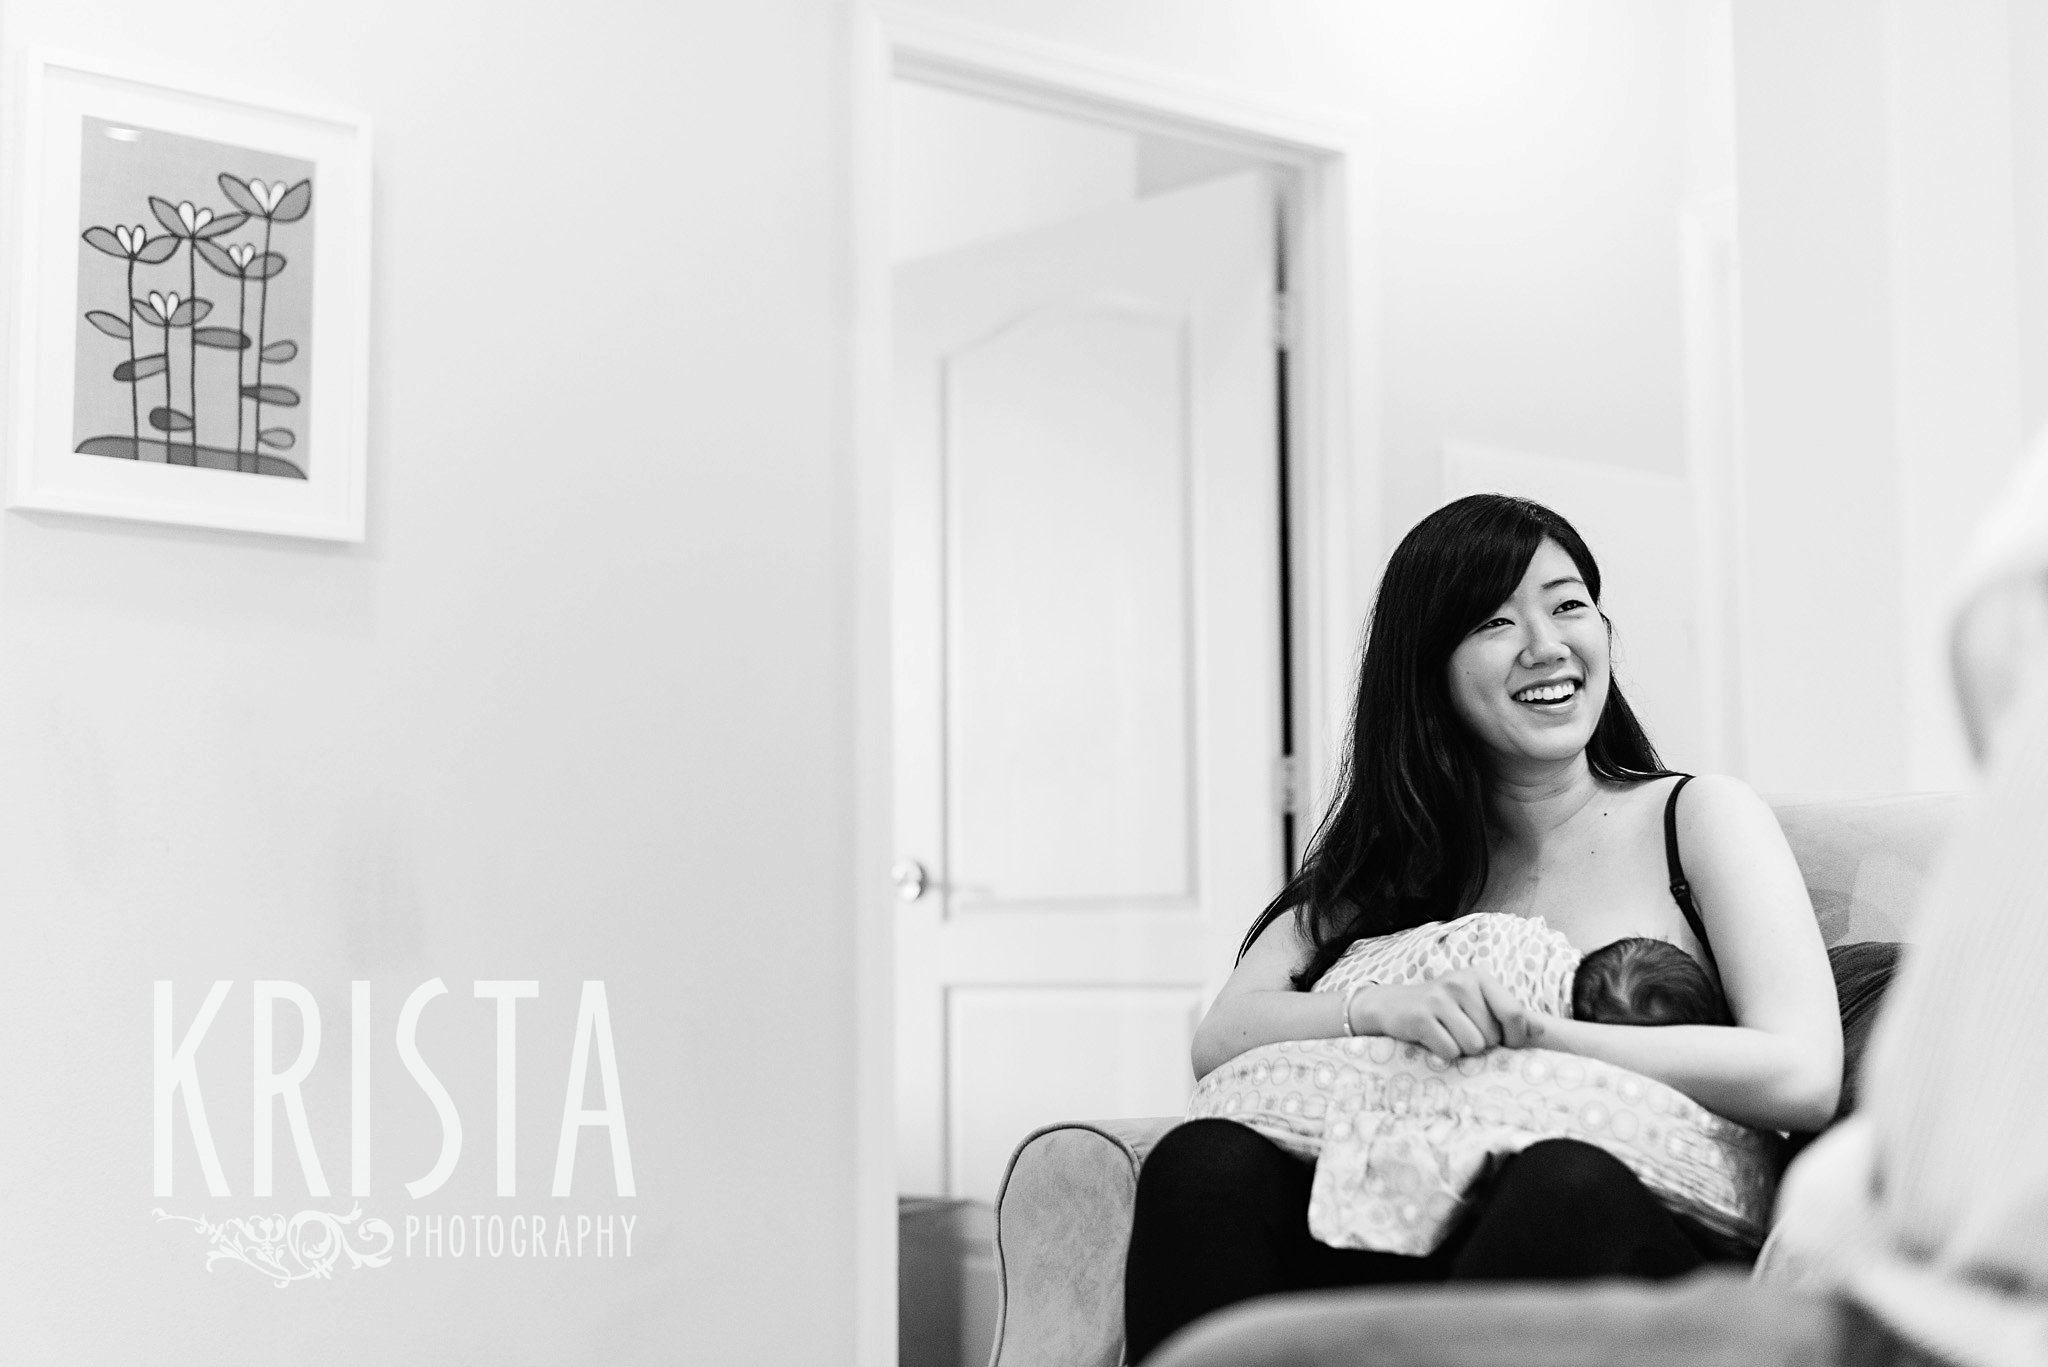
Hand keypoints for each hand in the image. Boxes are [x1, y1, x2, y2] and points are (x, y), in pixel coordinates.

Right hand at [1351, 971, 1533, 1060]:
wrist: (1391, 1006)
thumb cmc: (1442, 1009)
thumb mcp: (1476, 1004)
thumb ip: (1508, 1015)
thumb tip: (1541, 1030)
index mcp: (1480, 977)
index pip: (1515, 1012)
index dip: (1516, 1037)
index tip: (1506, 1044)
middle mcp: (1461, 982)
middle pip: (1493, 1035)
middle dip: (1481, 1044)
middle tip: (1461, 1032)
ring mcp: (1439, 998)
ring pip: (1473, 1046)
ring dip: (1462, 1050)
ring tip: (1447, 1035)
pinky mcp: (1421, 1017)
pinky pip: (1450, 1051)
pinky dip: (1443, 1054)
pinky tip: (1432, 1040)